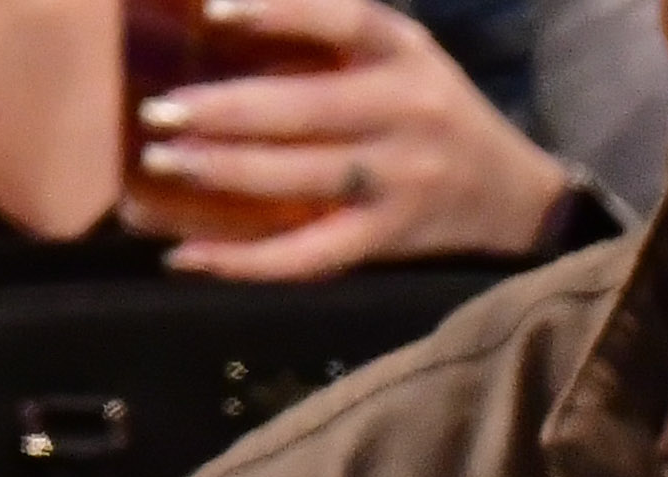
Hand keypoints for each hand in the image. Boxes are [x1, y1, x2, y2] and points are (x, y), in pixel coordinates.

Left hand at [137, 0, 573, 275]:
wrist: (509, 194)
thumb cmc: (433, 110)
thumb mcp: (402, 52)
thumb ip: (335, 34)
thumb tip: (230, 16)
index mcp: (406, 53)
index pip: (344, 20)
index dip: (279, 13)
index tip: (213, 11)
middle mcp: (407, 113)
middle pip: (307, 111)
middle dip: (226, 111)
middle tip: (157, 111)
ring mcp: (398, 184)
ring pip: (301, 182)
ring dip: (225, 174)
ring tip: (162, 164)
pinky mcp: (386, 241)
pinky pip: (308, 256)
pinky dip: (244, 261)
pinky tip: (185, 256)